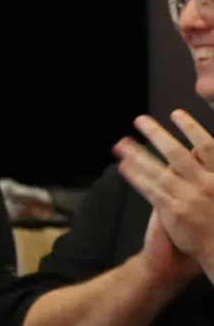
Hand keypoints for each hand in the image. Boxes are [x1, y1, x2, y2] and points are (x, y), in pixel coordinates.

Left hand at [115, 111, 213, 269]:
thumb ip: (212, 170)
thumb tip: (197, 150)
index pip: (207, 146)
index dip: (192, 128)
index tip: (177, 114)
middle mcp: (205, 184)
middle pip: (176, 153)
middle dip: (156, 134)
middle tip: (140, 120)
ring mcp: (188, 197)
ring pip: (158, 170)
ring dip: (137, 154)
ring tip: (122, 142)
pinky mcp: (172, 211)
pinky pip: (150, 189)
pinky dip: (136, 176)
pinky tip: (124, 166)